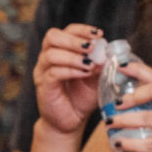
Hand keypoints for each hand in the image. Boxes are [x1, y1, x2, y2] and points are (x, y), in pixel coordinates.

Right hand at [31, 23, 106, 137]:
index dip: (81, 30)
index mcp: (60, 51)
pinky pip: (54, 73)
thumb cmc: (83, 98)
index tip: (98, 35)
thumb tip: (109, 52)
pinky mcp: (43, 86)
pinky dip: (71, 71)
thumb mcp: (97, 78)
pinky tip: (85, 73)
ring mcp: (43, 71)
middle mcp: (47, 58)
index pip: (65, 31)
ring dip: (74, 57)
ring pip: (51, 54)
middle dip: (74, 40)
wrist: (71, 121)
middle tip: (91, 48)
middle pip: (52, 37)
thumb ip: (101, 64)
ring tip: (91, 65)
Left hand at [111, 59, 151, 151]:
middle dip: (130, 96)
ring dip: (124, 120)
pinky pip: (151, 143)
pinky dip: (131, 143)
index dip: (140, 71)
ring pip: (147, 118)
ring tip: (110, 123)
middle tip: (114, 103)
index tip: (120, 67)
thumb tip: (143, 101)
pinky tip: (120, 144)